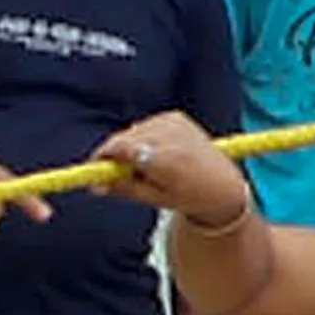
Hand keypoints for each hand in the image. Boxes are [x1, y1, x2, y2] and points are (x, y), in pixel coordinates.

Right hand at [93, 111, 255, 228]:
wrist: (222, 186)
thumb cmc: (188, 196)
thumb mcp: (153, 198)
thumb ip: (123, 188)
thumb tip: (95, 186)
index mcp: (166, 160)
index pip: (122, 149)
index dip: (102, 157)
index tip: (92, 169)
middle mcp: (171, 137)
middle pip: (125, 138)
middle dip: (114, 154)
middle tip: (113, 174)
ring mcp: (174, 123)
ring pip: (133, 132)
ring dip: (129, 147)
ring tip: (143, 168)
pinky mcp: (176, 116)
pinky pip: (145, 126)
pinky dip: (142, 138)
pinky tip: (154, 154)